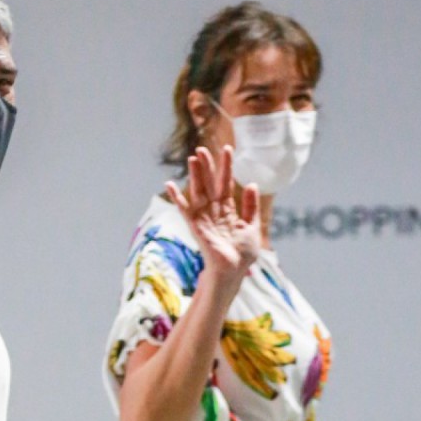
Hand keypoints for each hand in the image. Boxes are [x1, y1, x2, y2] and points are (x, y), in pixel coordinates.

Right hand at [165, 145, 262, 285]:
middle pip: (209, 184)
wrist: (233, 272)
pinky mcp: (196, 227)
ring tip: (192, 157)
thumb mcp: (252, 226)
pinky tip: (169, 185)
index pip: (226, 184)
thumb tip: (251, 183)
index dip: (226, 167)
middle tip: (202, 148)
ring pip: (198, 192)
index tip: (227, 148)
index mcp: (228, 210)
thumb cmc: (243, 254)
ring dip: (194, 175)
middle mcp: (214, 211)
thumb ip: (251, 206)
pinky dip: (177, 198)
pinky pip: (185, 210)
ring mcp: (204, 218)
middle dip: (207, 166)